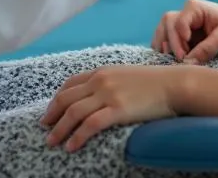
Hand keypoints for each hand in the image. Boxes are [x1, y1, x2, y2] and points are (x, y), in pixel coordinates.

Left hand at [42, 66, 182, 151]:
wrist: (173, 84)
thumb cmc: (153, 82)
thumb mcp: (125, 75)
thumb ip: (109, 82)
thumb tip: (96, 96)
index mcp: (102, 70)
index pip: (70, 83)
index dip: (57, 99)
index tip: (50, 112)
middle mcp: (101, 80)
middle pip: (67, 98)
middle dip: (52, 114)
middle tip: (44, 128)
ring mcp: (108, 94)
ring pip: (74, 112)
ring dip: (59, 129)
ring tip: (52, 142)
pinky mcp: (118, 109)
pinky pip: (90, 124)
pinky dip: (77, 136)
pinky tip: (71, 146)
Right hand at [152, 0, 217, 63]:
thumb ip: (207, 48)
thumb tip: (189, 62)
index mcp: (194, 7)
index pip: (179, 21)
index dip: (179, 38)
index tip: (185, 54)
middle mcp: (183, 11)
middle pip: (167, 23)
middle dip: (172, 43)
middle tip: (181, 59)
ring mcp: (178, 20)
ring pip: (161, 29)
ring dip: (164, 45)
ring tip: (172, 59)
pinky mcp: (176, 30)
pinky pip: (163, 36)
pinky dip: (163, 47)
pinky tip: (168, 58)